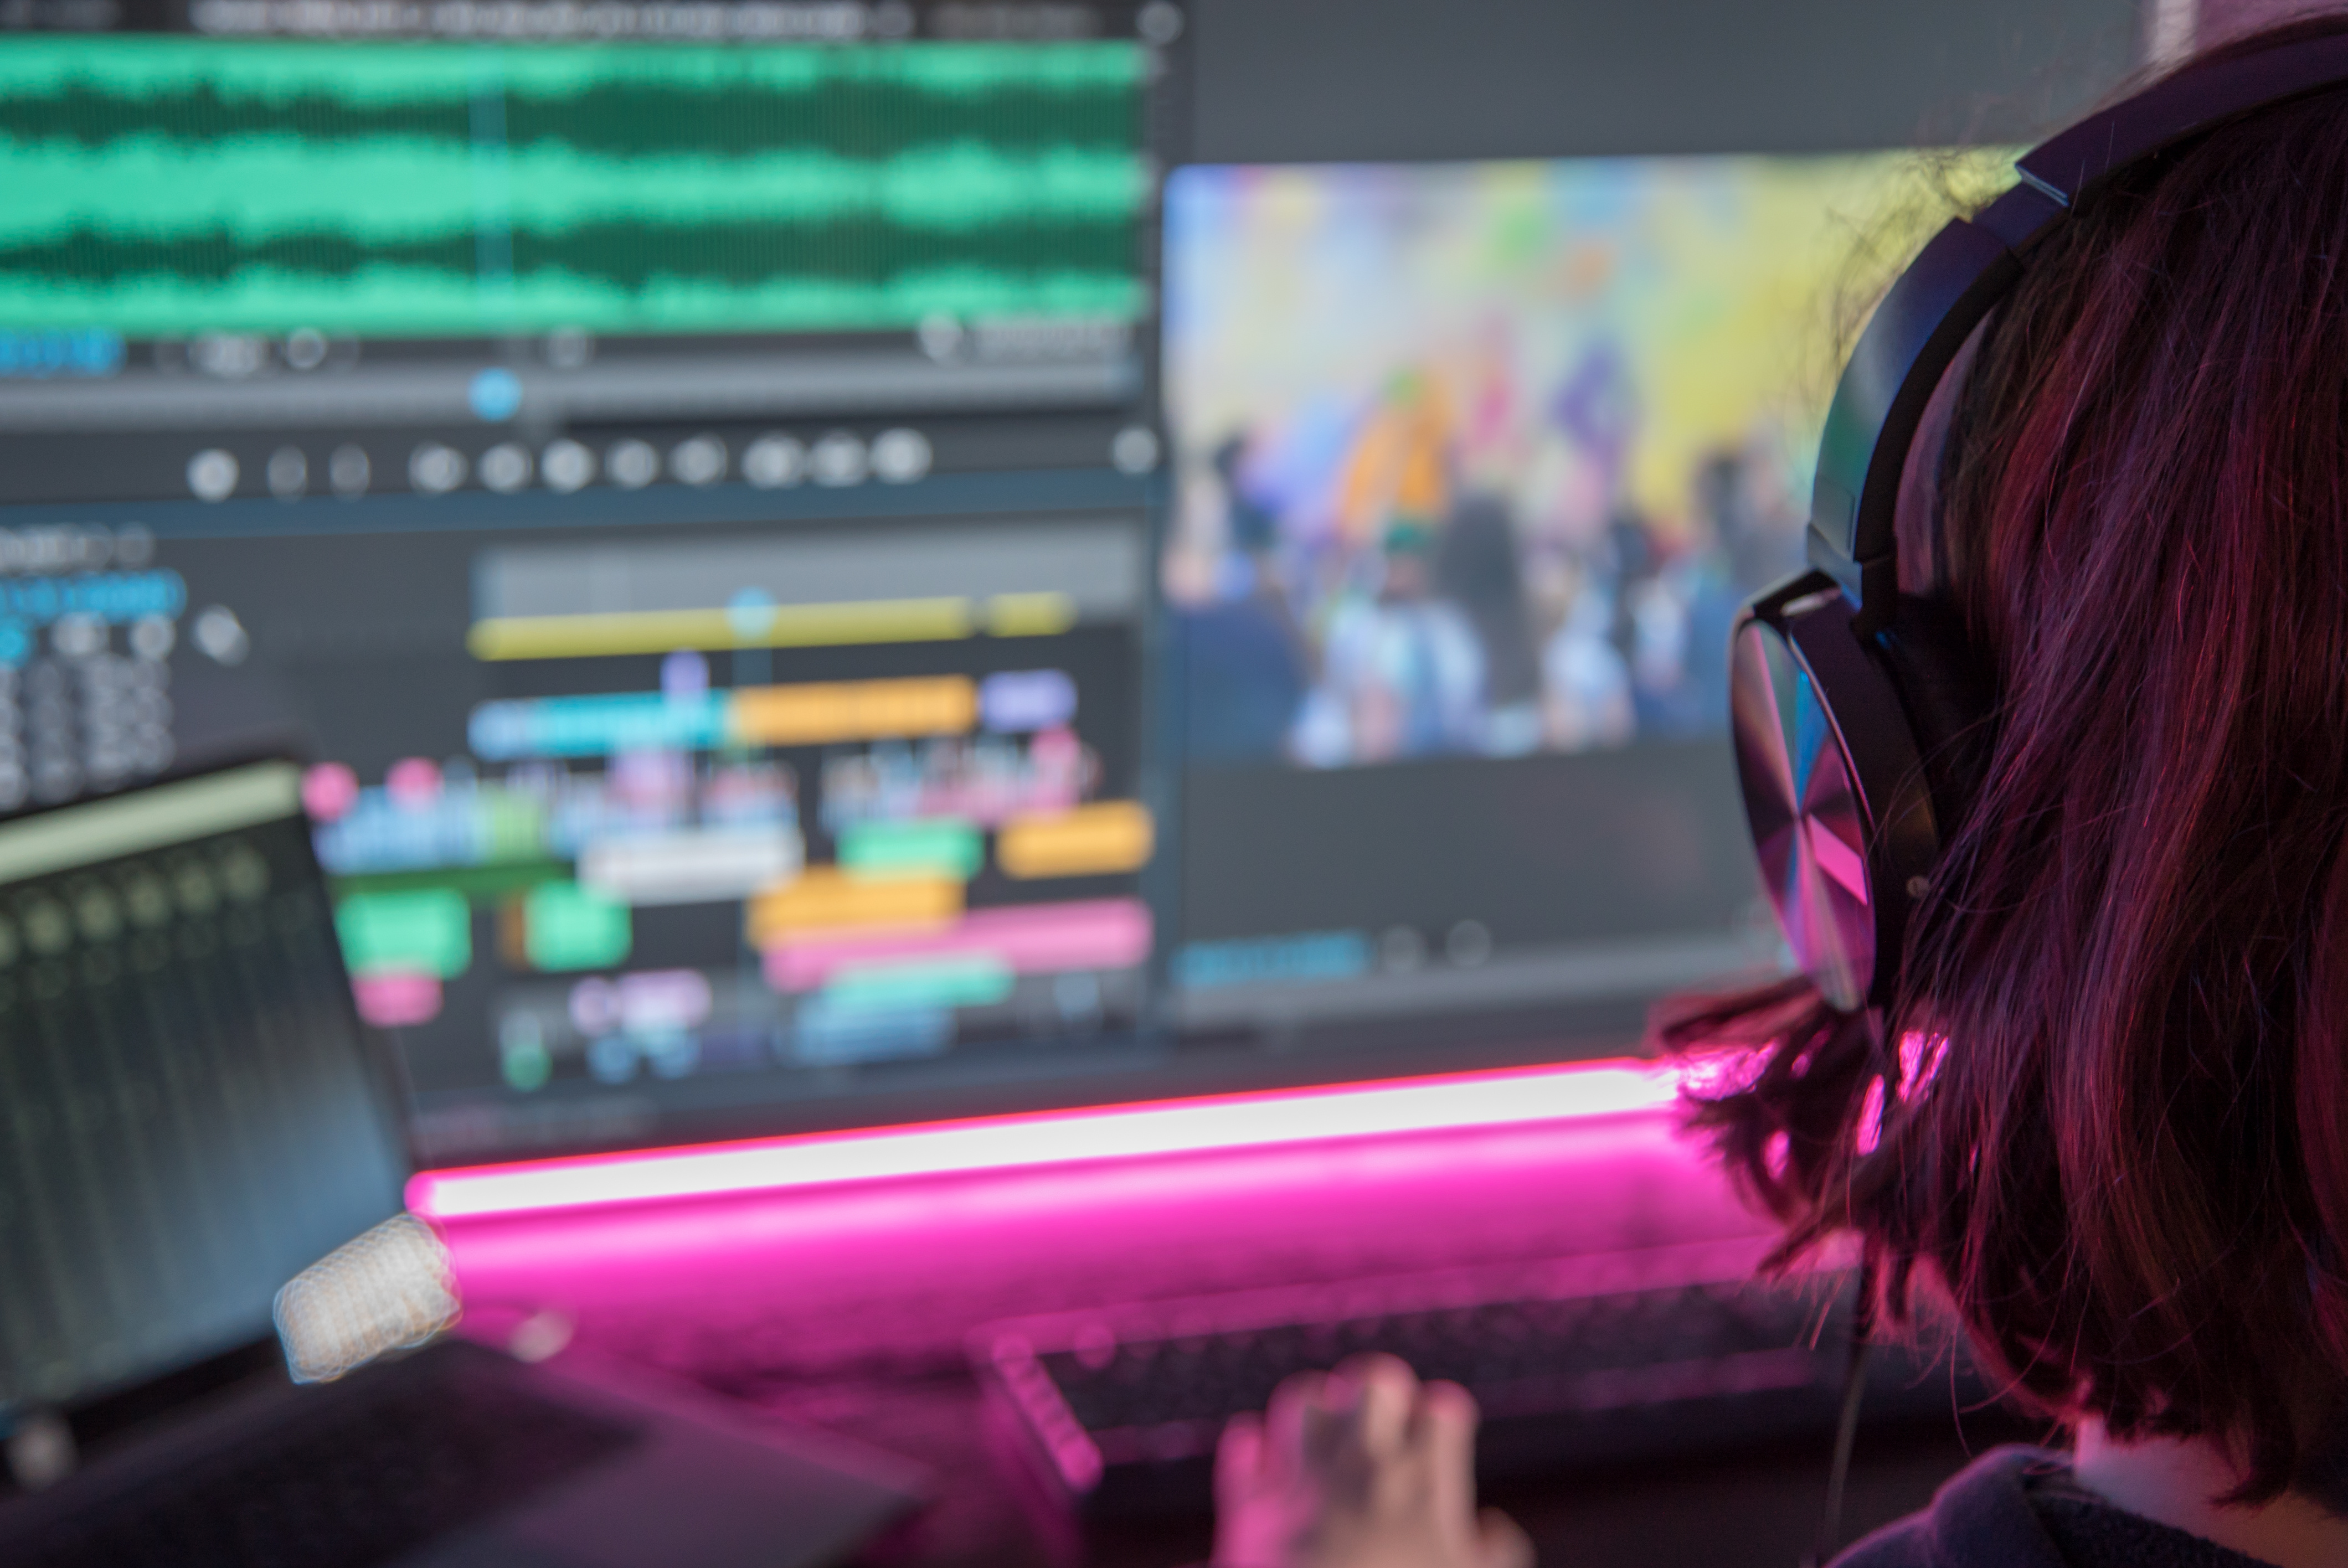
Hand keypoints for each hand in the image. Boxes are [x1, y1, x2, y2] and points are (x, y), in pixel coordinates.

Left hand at [1212, 1352, 1534, 1567]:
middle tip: (1384, 1434)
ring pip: (1303, 1398)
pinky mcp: (1249, 1505)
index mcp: (1424, 1484)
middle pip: (1374, 1380)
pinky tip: (1271, 1470)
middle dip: (1383, 1397)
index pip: (1445, 1409)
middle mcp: (1363, 1466)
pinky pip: (1244, 1445)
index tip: (1439, 1451)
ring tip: (1326, 1446)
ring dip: (1316, 1415)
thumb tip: (1489, 1528)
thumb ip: (1495, 1557)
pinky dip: (1255, 1451)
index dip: (1445, 1425)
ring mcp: (1302, 1479)